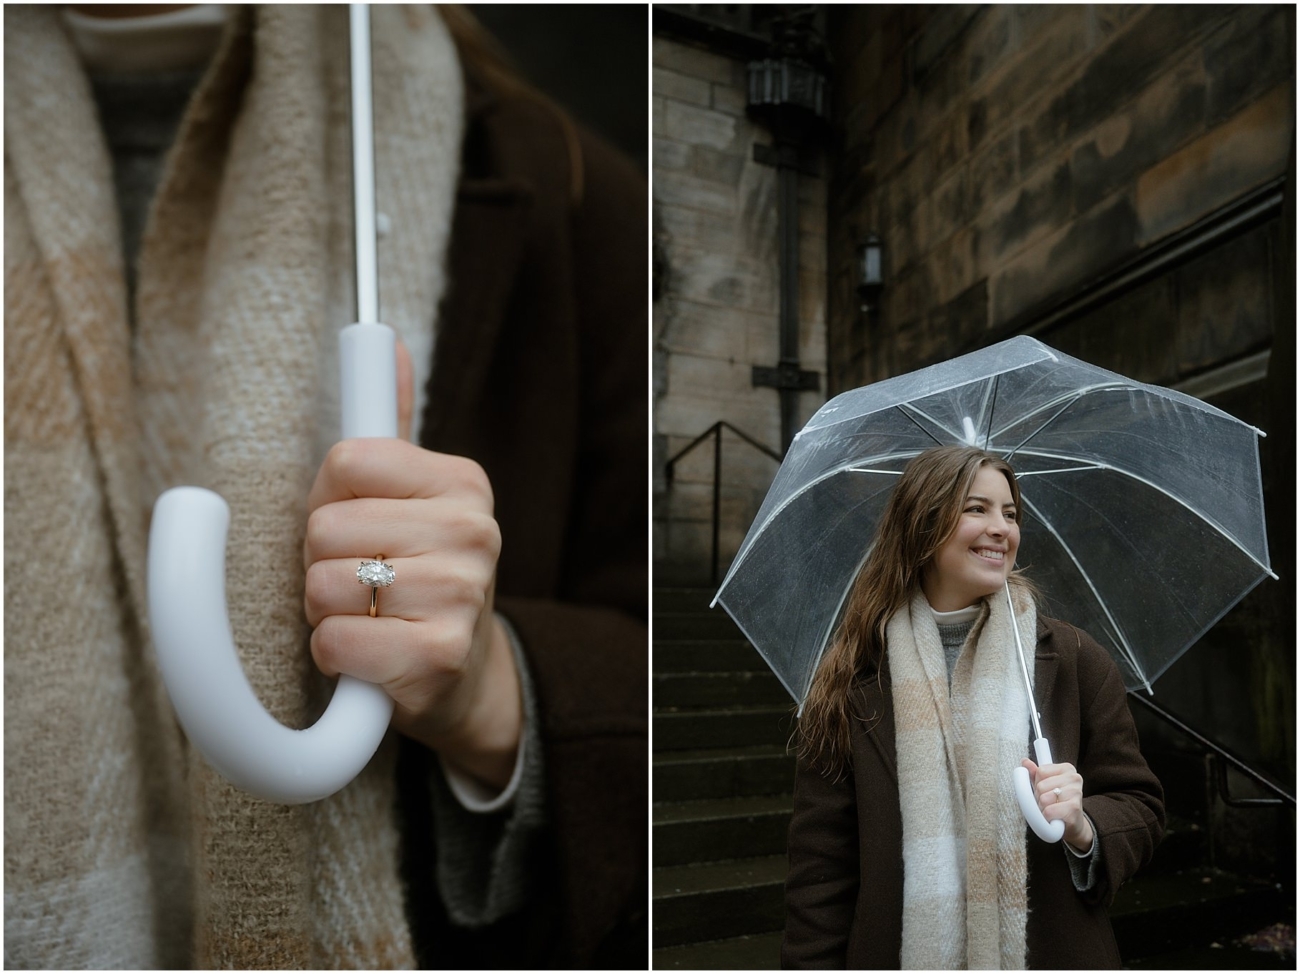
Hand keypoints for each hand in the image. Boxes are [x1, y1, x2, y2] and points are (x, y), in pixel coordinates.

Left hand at [302, 340, 520, 790]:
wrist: (461, 678)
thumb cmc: (418, 579)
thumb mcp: (414, 499)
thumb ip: (393, 425)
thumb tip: (384, 342)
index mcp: (463, 483)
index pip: (346, 461)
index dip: (328, 501)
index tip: (356, 526)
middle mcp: (474, 532)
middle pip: (325, 528)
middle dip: (322, 562)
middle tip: (361, 582)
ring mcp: (462, 594)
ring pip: (323, 586)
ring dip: (327, 613)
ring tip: (369, 619)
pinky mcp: (439, 657)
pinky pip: (334, 642)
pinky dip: (334, 656)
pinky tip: (371, 656)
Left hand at [1022, 758, 1092, 852]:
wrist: (1071, 825)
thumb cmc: (1056, 802)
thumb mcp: (1044, 785)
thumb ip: (1034, 773)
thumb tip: (1024, 761)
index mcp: (1067, 768)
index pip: (1040, 771)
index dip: (1037, 783)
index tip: (1046, 790)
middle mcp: (1074, 778)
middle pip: (1041, 785)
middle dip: (1040, 797)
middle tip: (1049, 803)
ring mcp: (1076, 793)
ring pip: (1044, 799)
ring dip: (1043, 808)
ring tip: (1052, 810)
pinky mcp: (1074, 809)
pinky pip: (1048, 811)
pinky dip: (1047, 817)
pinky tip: (1056, 818)